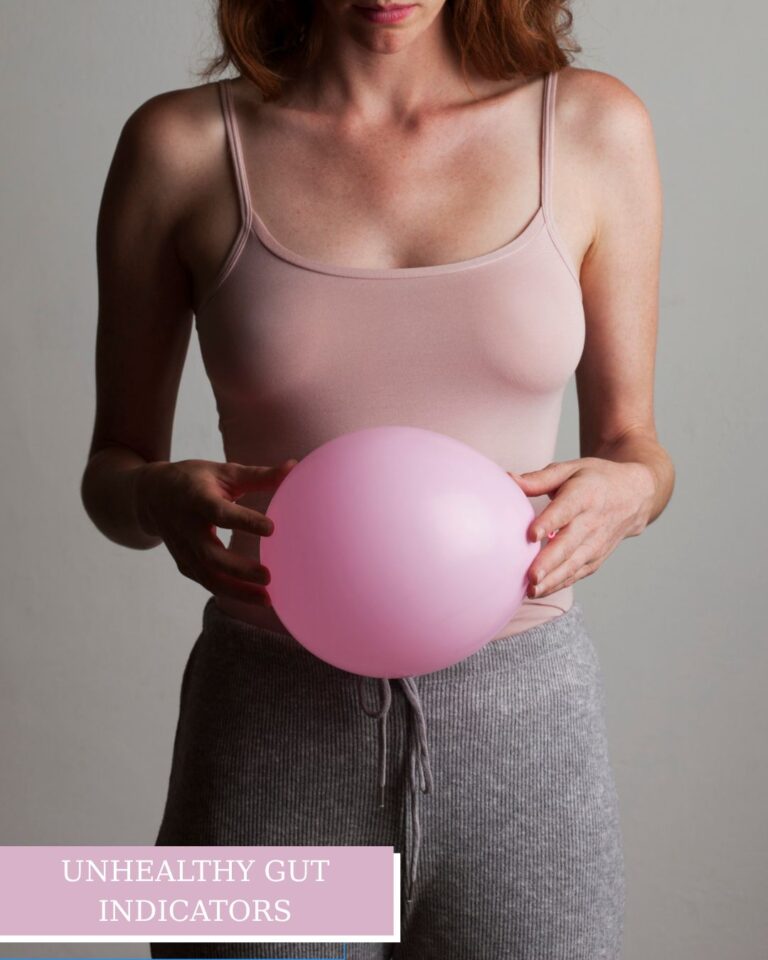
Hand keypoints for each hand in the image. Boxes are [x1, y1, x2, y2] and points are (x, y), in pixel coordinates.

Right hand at [134, 457, 297, 605]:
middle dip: (239, 569)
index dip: (243, 521)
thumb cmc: (195, 480)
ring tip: (267, 599)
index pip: (220, 512)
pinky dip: (229, 592)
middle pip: (210, 555)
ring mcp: (183, 549)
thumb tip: (294, 467)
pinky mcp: (184, 564)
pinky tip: (254, 598)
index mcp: (197, 499)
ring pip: (208, 576)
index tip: (272, 529)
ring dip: (237, 591)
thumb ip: (259, 475)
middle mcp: (186, 527)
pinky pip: (206, 582)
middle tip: (268, 577)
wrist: (150, 496)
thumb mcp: (224, 472)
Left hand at [508, 457, 654, 598]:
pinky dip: (560, 584)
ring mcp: (597, 543)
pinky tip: (541, 591)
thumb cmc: (595, 479)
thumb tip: (507, 479)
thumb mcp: (571, 469)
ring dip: (553, 579)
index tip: (531, 534)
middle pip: (569, 544)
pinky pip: (577, 573)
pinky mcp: (597, 558)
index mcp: (585, 495)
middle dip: (550, 562)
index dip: (549, 523)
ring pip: (574, 564)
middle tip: (531, 576)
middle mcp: (593, 522)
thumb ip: (539, 479)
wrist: (635, 495)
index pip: (566, 510)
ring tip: (532, 591)